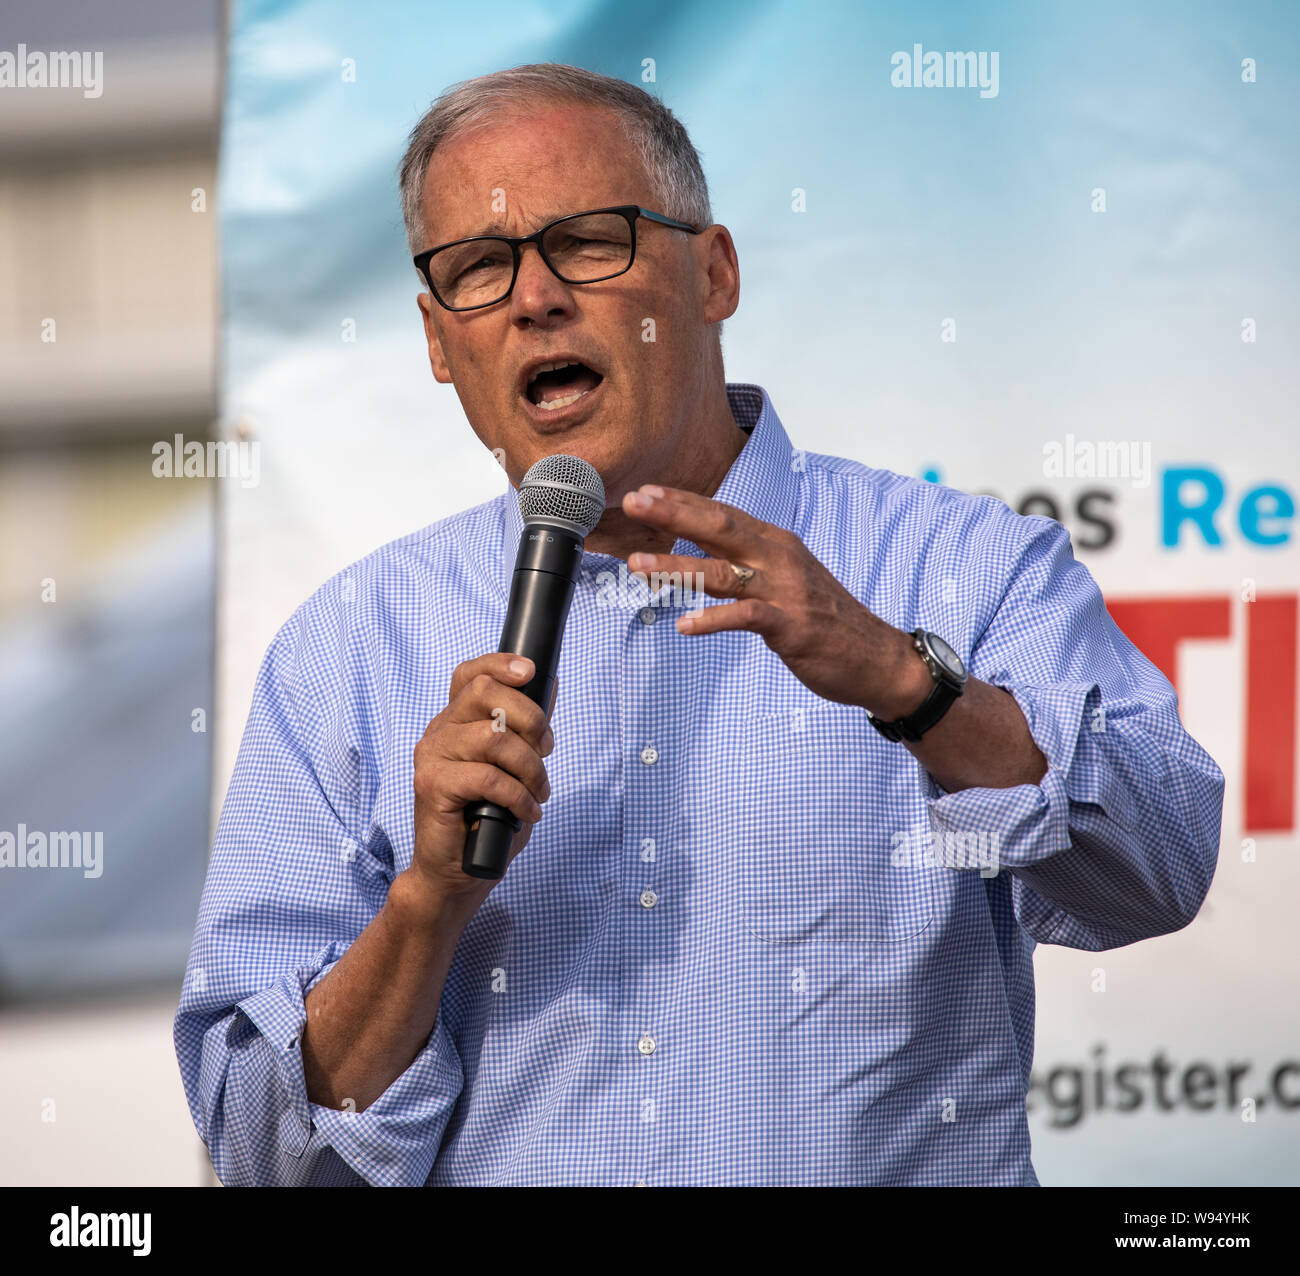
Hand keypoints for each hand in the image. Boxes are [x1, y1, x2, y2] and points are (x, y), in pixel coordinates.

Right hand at [404, 653, 555, 920]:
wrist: (455, 873)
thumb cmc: (485, 820)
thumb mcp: (515, 766)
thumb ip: (526, 728)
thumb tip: (550, 684)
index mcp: (455, 722)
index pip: (470, 675)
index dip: (500, 664)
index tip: (531, 671)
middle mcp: (439, 732)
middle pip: (485, 693)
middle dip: (530, 717)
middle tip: (545, 748)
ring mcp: (431, 757)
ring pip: (493, 738)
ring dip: (530, 767)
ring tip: (539, 792)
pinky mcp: (431, 785)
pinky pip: (488, 778)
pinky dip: (518, 796)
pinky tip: (527, 811)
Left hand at [622, 484, 930, 719]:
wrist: (876, 657)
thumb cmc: (825, 618)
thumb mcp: (785, 577)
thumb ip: (746, 561)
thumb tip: (700, 547)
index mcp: (776, 543)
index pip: (722, 513)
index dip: (682, 501)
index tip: (644, 491)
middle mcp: (779, 557)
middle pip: (718, 527)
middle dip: (672, 514)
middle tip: (633, 503)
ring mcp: (785, 590)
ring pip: (723, 571)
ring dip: (677, 566)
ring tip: (638, 564)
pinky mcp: (791, 625)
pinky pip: (746, 617)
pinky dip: (714, 620)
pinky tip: (685, 626)